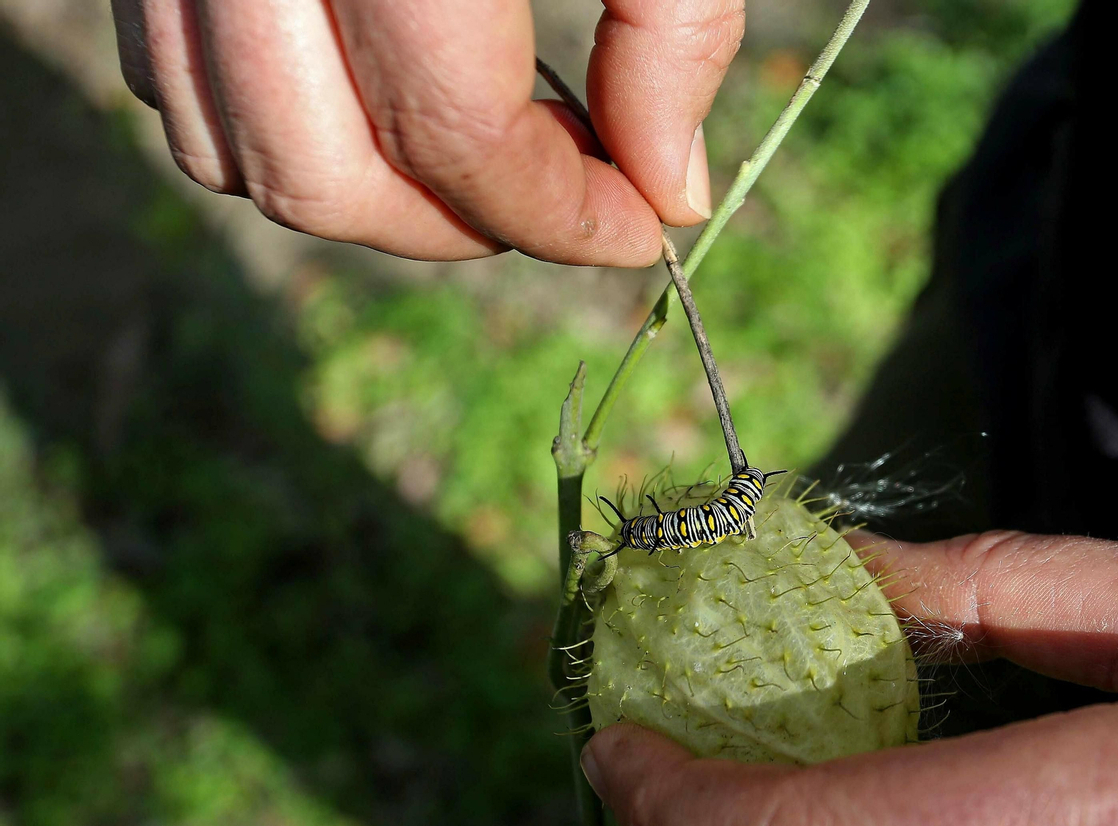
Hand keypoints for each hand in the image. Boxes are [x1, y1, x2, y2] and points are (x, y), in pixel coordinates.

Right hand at [110, 0, 740, 262]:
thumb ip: (674, 31)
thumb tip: (672, 194)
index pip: (456, 133)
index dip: (562, 212)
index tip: (641, 228)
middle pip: (318, 174)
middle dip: (454, 230)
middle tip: (556, 208)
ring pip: (225, 145)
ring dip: (361, 195)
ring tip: (479, 152)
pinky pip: (171, 76)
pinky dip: (268, 128)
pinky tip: (375, 104)